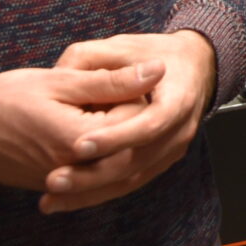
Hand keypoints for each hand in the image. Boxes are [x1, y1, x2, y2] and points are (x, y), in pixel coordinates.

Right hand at [0, 62, 164, 195]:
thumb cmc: (4, 98)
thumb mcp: (60, 82)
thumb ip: (112, 81)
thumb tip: (159, 70)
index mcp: (81, 142)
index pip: (137, 122)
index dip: (135, 94)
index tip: (115, 77)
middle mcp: (76, 170)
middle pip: (128, 146)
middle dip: (126, 117)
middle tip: (104, 93)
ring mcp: (64, 182)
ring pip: (111, 163)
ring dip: (113, 136)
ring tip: (95, 108)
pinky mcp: (53, 185)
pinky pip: (90, 175)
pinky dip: (96, 153)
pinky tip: (89, 131)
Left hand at [30, 31, 219, 213]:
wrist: (193, 69)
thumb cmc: (154, 54)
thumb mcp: (124, 45)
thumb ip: (90, 57)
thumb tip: (60, 74)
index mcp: (178, 97)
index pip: (151, 123)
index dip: (116, 137)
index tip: (78, 145)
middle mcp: (180, 130)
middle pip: (137, 161)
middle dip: (93, 175)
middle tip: (54, 180)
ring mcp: (172, 150)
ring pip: (130, 180)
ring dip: (90, 193)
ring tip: (52, 199)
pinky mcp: (159, 163)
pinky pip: (128, 184)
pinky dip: (97, 194)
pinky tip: (66, 200)